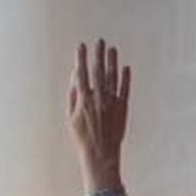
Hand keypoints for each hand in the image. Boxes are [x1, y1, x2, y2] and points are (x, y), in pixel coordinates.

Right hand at [67, 41, 131, 181]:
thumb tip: (75, 76)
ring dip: (112, 62)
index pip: (81, 73)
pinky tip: (125, 67)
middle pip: (98, 71)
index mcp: (83, 100)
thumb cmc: (82, 137)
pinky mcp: (123, 108)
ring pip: (112, 77)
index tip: (81, 45)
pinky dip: (125, 78)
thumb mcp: (70, 116)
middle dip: (98, 55)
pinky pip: (125, 89)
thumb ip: (73, 95)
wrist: (100, 154)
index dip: (81, 58)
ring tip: (112, 49)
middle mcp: (98, 99)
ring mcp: (111, 102)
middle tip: (100, 41)